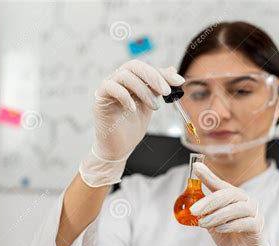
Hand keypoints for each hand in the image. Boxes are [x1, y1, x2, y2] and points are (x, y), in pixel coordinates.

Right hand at [79, 60, 184, 186]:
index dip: (163, 73)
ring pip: (124, 76)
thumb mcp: (150, 104)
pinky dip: (124, 96)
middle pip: (134, 66)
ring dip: (143, 90)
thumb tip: (173, 70)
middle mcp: (118, 80)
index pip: (146, 68)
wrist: (119, 147)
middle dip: (154, 77)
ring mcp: (107, 88)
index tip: (179, 82)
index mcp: (130, 80)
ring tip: (154, 106)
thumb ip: (158, 88)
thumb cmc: (132, 126)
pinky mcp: (99, 99)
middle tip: (166, 91)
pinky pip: (110, 87)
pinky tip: (133, 109)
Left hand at [189, 162, 270, 245]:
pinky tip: (219, 229)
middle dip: (209, 201)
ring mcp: (253, 212)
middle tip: (193, 210)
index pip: (219, 184)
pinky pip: (245, 222)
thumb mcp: (211, 220)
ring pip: (236, 208)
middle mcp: (245, 200)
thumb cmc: (227, 234)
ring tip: (203, 223)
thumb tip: (184, 199)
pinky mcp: (258, 226)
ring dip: (217, 215)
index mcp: (233, 196)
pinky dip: (230, 225)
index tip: (195, 167)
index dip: (208, 175)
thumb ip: (203, 209)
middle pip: (228, 194)